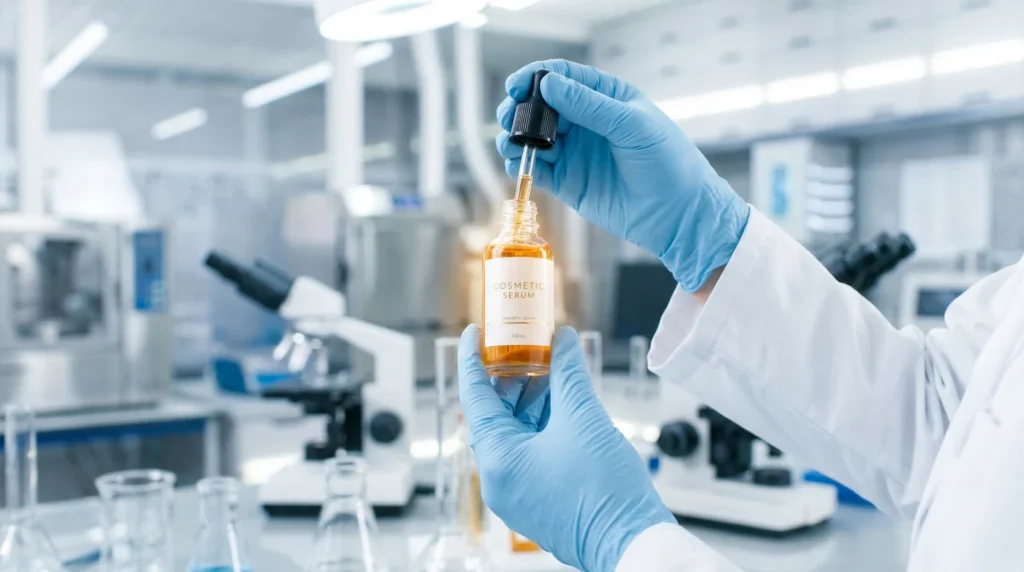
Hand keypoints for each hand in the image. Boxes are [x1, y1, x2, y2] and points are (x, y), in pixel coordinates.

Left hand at [458, 325, 673, 570]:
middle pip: (496, 414)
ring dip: (533, 400)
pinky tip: (565, 402)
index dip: (472, 360)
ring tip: (555, 371)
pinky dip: (543, 423)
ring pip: (516, 432)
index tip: (474, 333)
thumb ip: (568, 373)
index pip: (474, 397)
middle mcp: (500, 479)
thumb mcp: (584, 419)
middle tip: (530, 347)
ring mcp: (518, 491)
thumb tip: (562, 340)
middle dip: (514, 377)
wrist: (633, 542)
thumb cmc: (605, 493)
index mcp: (499, 460)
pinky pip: (530, 450)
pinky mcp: (538, 497)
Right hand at [496, 60, 749, 292]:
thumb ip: (589, 106)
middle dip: (520, 109)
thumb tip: (549, 84)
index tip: (516, 86)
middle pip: (541, 106)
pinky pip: (538, 168)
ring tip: (509, 142)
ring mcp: (576, 152)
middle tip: (508, 117)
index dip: (536, 77)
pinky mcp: (569, 182)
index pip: (564, 77)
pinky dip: (522, 165)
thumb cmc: (669, 164)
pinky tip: (517, 163)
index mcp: (606, 98)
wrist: (679, 215)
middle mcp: (587, 122)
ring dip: (516, 137)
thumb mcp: (632, 126)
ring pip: (534, 137)